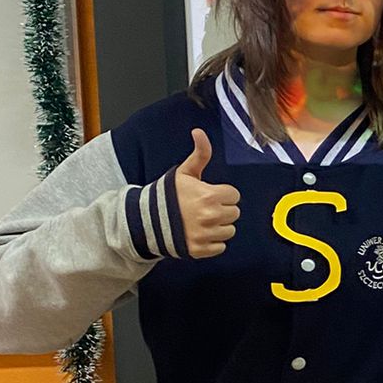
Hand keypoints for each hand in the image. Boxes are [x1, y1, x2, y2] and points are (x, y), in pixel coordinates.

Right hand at [174, 130, 240, 259]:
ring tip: (201, 220)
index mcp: (210, 195)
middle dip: (222, 210)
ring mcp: (205, 234)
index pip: (234, 196)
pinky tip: (199, 233)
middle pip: (234, 214)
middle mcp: (210, 216)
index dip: (222, 194)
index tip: (209, 194)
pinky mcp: (200, 250)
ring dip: (219, 226)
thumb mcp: (185, 172)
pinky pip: (220, 247)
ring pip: (229, 231)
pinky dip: (212, 242)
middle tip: (205, 208)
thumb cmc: (168, 195)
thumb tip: (199, 132)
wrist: (147, 220)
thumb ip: (200, 153)